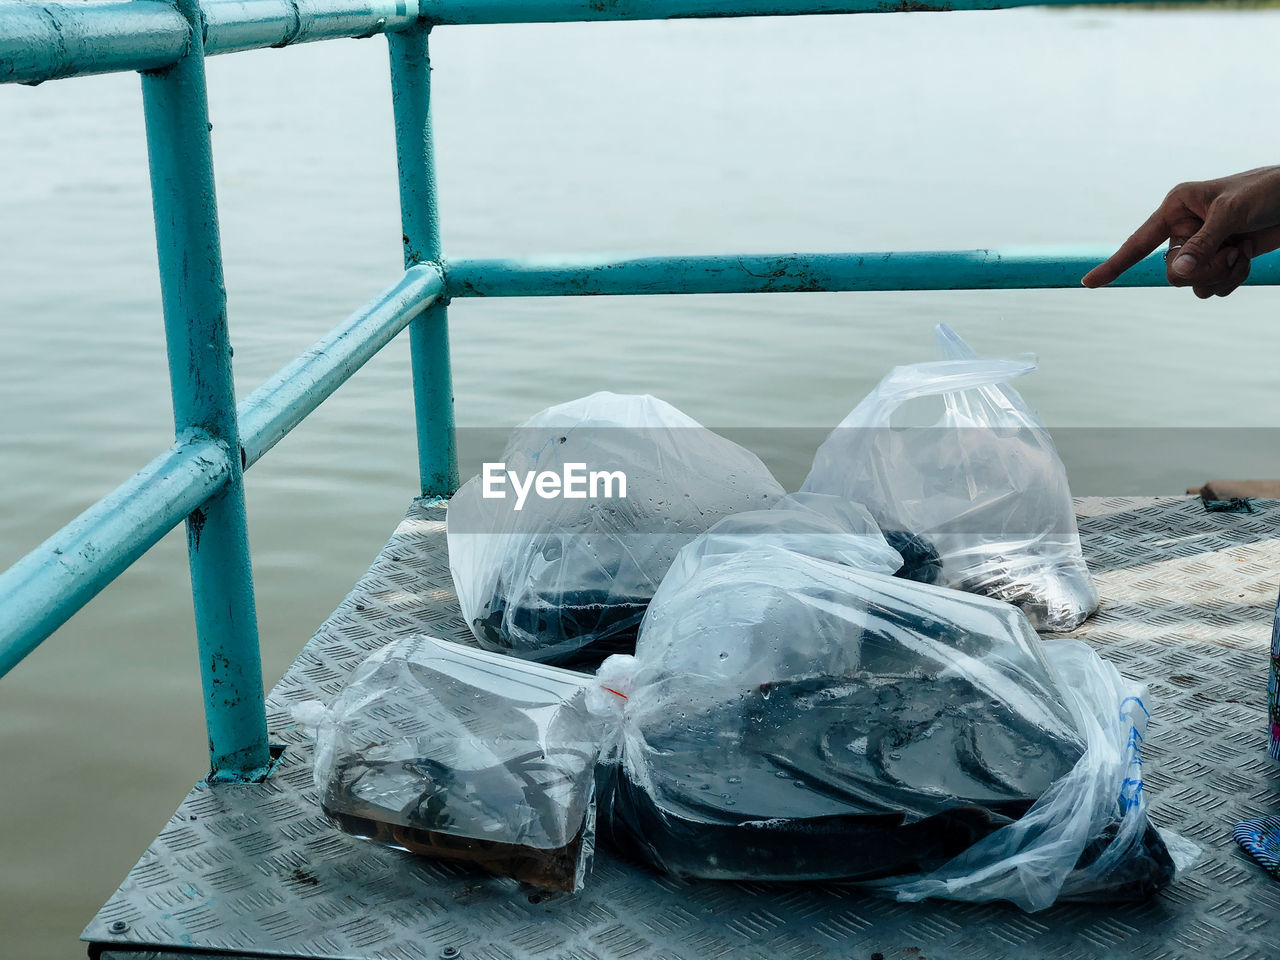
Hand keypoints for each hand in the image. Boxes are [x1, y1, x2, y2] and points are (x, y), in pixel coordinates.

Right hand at [1081, 165, 1279, 296]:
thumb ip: (1204, 244)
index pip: (1138, 242)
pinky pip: (1212, 286)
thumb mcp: (1232, 213)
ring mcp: (1203, 246)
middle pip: (1170, 271)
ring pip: (1191, 283)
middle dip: (1199, 270)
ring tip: (1240, 255)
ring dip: (1219, 276)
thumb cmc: (1267, 191)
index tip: (1088, 283)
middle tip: (1227, 256)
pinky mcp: (1222, 259)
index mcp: (1176, 208)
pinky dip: (1232, 279)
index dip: (1114, 264)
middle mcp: (1184, 228)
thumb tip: (1179, 273)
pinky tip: (1246, 259)